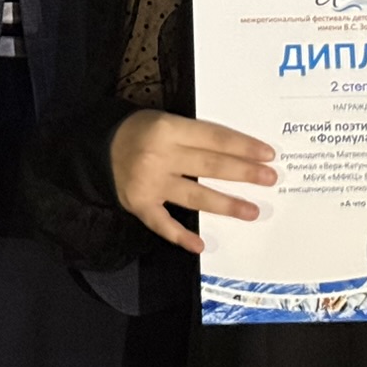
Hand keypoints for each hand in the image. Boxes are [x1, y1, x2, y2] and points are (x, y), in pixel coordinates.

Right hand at [109, 110, 275, 254]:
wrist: (97, 149)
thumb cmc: (140, 131)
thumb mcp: (166, 121)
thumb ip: (195, 135)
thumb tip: (237, 152)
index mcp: (169, 129)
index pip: (214, 138)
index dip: (242, 146)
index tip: (267, 154)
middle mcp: (161, 156)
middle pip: (210, 165)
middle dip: (244, 173)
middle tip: (270, 179)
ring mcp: (151, 184)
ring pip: (195, 196)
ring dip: (226, 205)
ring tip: (252, 211)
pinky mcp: (140, 206)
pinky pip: (164, 225)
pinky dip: (182, 237)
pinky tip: (201, 246)